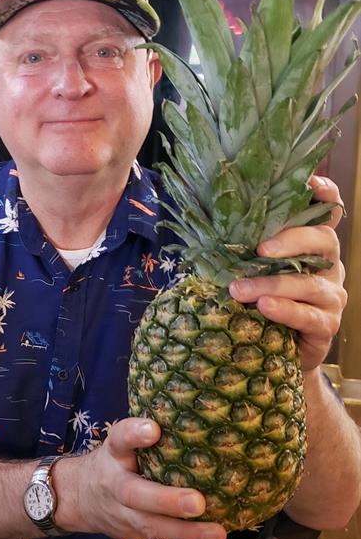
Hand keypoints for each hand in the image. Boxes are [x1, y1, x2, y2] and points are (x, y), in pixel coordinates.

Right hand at [55, 417, 226, 538]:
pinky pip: (160, 535)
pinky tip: (214, 535)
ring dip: (186, 531)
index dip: (135, 433)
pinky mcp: (132, 532)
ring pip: (151, 524)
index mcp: (114, 453)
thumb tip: (194, 416)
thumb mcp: (120, 444)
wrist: (78, 497)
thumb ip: (144, 435)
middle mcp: (115, 483)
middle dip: (167, 500)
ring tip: (217, 532)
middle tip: (198, 502)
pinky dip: (187, 537)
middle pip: (136, 493)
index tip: (153, 430)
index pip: (120, 439)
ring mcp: (122, 512)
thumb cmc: (114, 462)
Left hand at [229, 176, 346, 372]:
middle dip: (292, 240)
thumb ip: (244, 248)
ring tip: (239, 289)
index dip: (326, 194)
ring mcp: (331, 296)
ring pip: (310, 283)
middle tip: (259, 249)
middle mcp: (328, 266)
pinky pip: (309, 315)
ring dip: (273, 283)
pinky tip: (265, 306)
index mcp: (312, 245)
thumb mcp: (252, 270)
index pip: (328, 213)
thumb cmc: (259, 303)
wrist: (275, 354)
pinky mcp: (327, 325)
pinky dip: (286, 309)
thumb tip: (206, 222)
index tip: (310, 183)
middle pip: (324, 241)